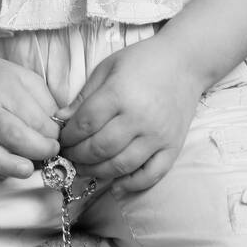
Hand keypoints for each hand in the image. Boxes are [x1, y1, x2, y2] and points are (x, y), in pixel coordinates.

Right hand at [0, 58, 61, 181]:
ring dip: (9, 166)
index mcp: (3, 88)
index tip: (59, 139)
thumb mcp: (27, 80)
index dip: (52, 134)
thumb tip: (60, 133)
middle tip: (51, 153)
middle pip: (12, 134)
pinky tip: (6, 171)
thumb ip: (46, 105)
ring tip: (27, 169)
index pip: (35, 118)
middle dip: (37, 149)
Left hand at [57, 34, 204, 195]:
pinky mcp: (173, 147)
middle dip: (77, 157)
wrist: (186, 62)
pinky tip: (116, 186)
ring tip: (85, 168)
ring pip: (120, 166)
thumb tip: (61, 121)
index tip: (61, 140)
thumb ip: (84, 96)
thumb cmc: (143, 61)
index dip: (67, 137)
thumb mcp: (108, 68)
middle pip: (99, 148)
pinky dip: (132, 185)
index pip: (85, 124)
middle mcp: (139, 117)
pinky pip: (151, 174)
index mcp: (119, 93)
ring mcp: (157, 135)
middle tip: (68, 156)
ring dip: (97, 172)